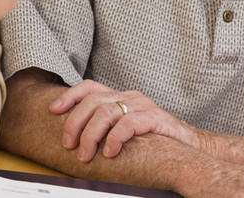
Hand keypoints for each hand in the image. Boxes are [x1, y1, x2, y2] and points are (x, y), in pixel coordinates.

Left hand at [50, 79, 197, 160]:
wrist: (191, 146)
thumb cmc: (153, 139)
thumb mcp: (125, 127)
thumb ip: (105, 125)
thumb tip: (74, 135)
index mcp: (119, 96)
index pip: (89, 87)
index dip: (69, 96)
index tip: (52, 110)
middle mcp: (129, 96)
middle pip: (92, 101)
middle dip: (75, 122)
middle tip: (68, 143)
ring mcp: (142, 105)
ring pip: (106, 113)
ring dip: (91, 135)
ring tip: (85, 154)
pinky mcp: (154, 118)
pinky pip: (127, 124)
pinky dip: (114, 139)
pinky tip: (109, 153)